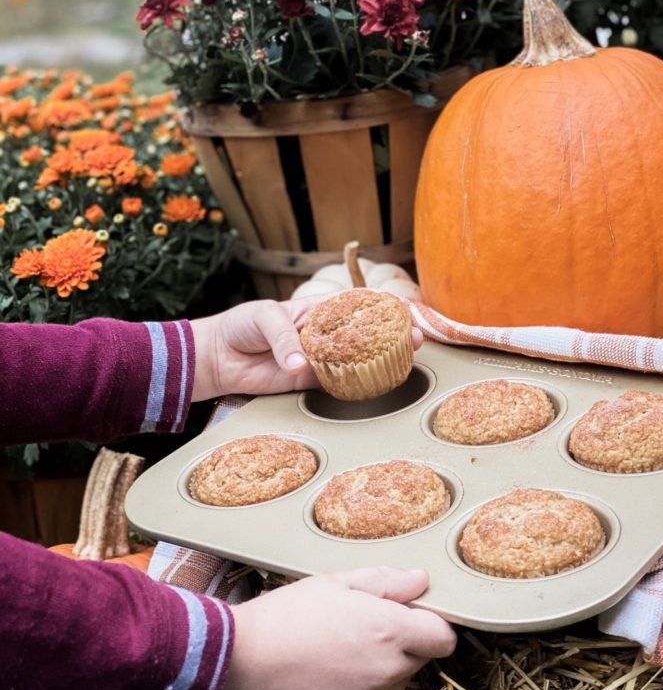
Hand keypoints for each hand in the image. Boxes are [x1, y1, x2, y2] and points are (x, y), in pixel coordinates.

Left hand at [190, 297, 423, 400]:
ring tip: (407, 361)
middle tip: (417, 339)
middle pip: (367, 333)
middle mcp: (325, 334)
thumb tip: (300, 365)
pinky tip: (376, 384)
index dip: (385, 306)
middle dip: (395, 334)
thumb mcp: (264, 318)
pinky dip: (357, 385)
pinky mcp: (310, 382)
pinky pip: (339, 384)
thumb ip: (284, 339)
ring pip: (359, 359)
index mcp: (319, 309)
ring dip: (383, 361)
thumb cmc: (242, 326)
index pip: (359, 304)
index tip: (406, 311)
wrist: (219, 357)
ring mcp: (320, 359)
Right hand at [209, 566, 455, 689]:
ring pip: (392, 684)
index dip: (429, 625)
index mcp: (391, 630)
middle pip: (416, 658)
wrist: (240, 663)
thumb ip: (387, 582)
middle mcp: (390, 671)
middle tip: (357, 630)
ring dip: (377, 671)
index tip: (409, 618)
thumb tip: (422, 580)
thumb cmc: (287, 614)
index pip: (443, 637)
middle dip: (398, 644)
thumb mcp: (336, 583)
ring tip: (334, 654)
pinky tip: (326, 679)